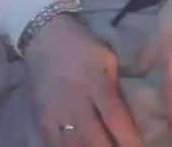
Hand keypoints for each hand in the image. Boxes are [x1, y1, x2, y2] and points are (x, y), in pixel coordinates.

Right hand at [24, 13, 143, 146]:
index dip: (129, 139)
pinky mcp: (41, 116)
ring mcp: (56, 111)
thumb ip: (115, 84)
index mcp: (96, 82)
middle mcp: (76, 101)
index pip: (116, 118)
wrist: (44, 35)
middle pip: (95, 139)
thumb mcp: (106, 57)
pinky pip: (53, 143)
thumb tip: (127, 111)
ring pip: (73, 146)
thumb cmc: (81, 44)